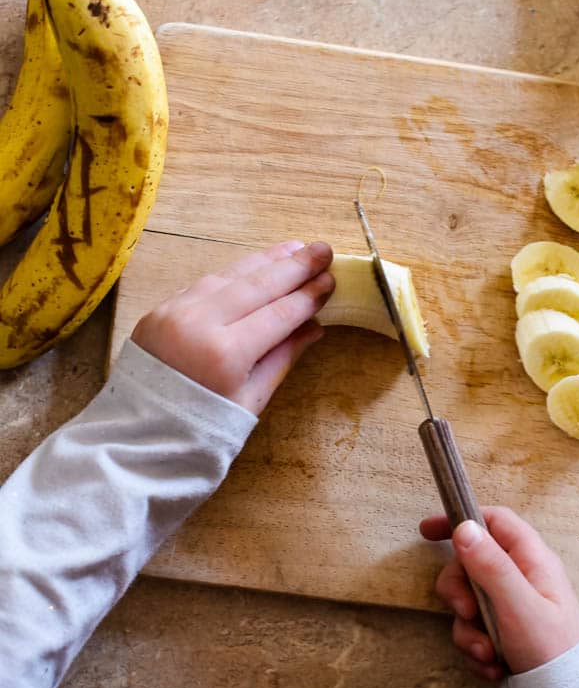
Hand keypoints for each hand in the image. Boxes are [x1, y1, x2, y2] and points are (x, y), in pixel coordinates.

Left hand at [132, 240, 333, 414]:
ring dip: (265, 262)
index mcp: (226, 354)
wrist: (139, 438)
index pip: (278, 315)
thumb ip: (282, 357)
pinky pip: (205, 284)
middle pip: (256, 287)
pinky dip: (234, 273)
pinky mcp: (160, 309)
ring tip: (295, 249)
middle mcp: (199, 324)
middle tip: (323, 250)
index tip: (331, 279)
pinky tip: (256, 265)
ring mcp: (175, 312)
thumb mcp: (250, 400)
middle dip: (293, 267)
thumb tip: (314, 325)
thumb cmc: (202, 429)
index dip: (307, 297)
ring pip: (229, 277)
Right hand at [420, 506, 578, 678]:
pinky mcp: (507, 632)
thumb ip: (491, 565)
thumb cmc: (552, 650)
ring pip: (470, 602)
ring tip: (487, 654)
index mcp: (532, 560)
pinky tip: (493, 666)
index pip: (494, 521)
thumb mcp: (517, 605)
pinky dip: (477, 649)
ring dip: (469, 630)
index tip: (427, 532)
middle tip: (466, 613)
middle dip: (459, 593)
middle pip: (472, 565)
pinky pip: (476, 630)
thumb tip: (464, 528)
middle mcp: (523, 578)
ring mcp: (513, 606)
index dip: (461, 521)